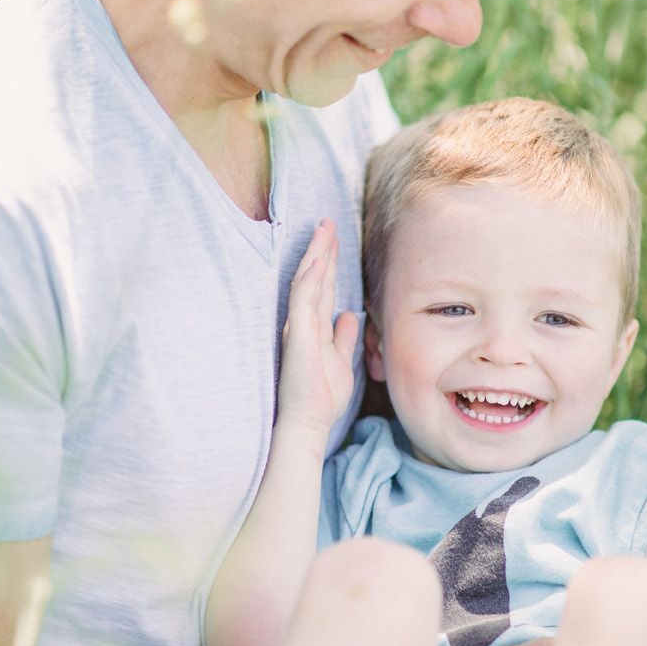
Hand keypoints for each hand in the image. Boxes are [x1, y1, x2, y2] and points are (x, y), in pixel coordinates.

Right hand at [277, 219, 358, 438]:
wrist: (308, 423)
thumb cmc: (322, 398)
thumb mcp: (341, 362)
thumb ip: (343, 338)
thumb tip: (349, 316)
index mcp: (315, 329)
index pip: (324, 289)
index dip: (330, 265)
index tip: (335, 241)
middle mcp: (305, 324)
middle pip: (315, 279)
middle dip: (322, 250)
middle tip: (327, 222)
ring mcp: (299, 328)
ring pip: (307, 283)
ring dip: (315, 256)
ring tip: (323, 230)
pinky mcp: (297, 337)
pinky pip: (303, 302)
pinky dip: (309, 281)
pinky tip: (317, 261)